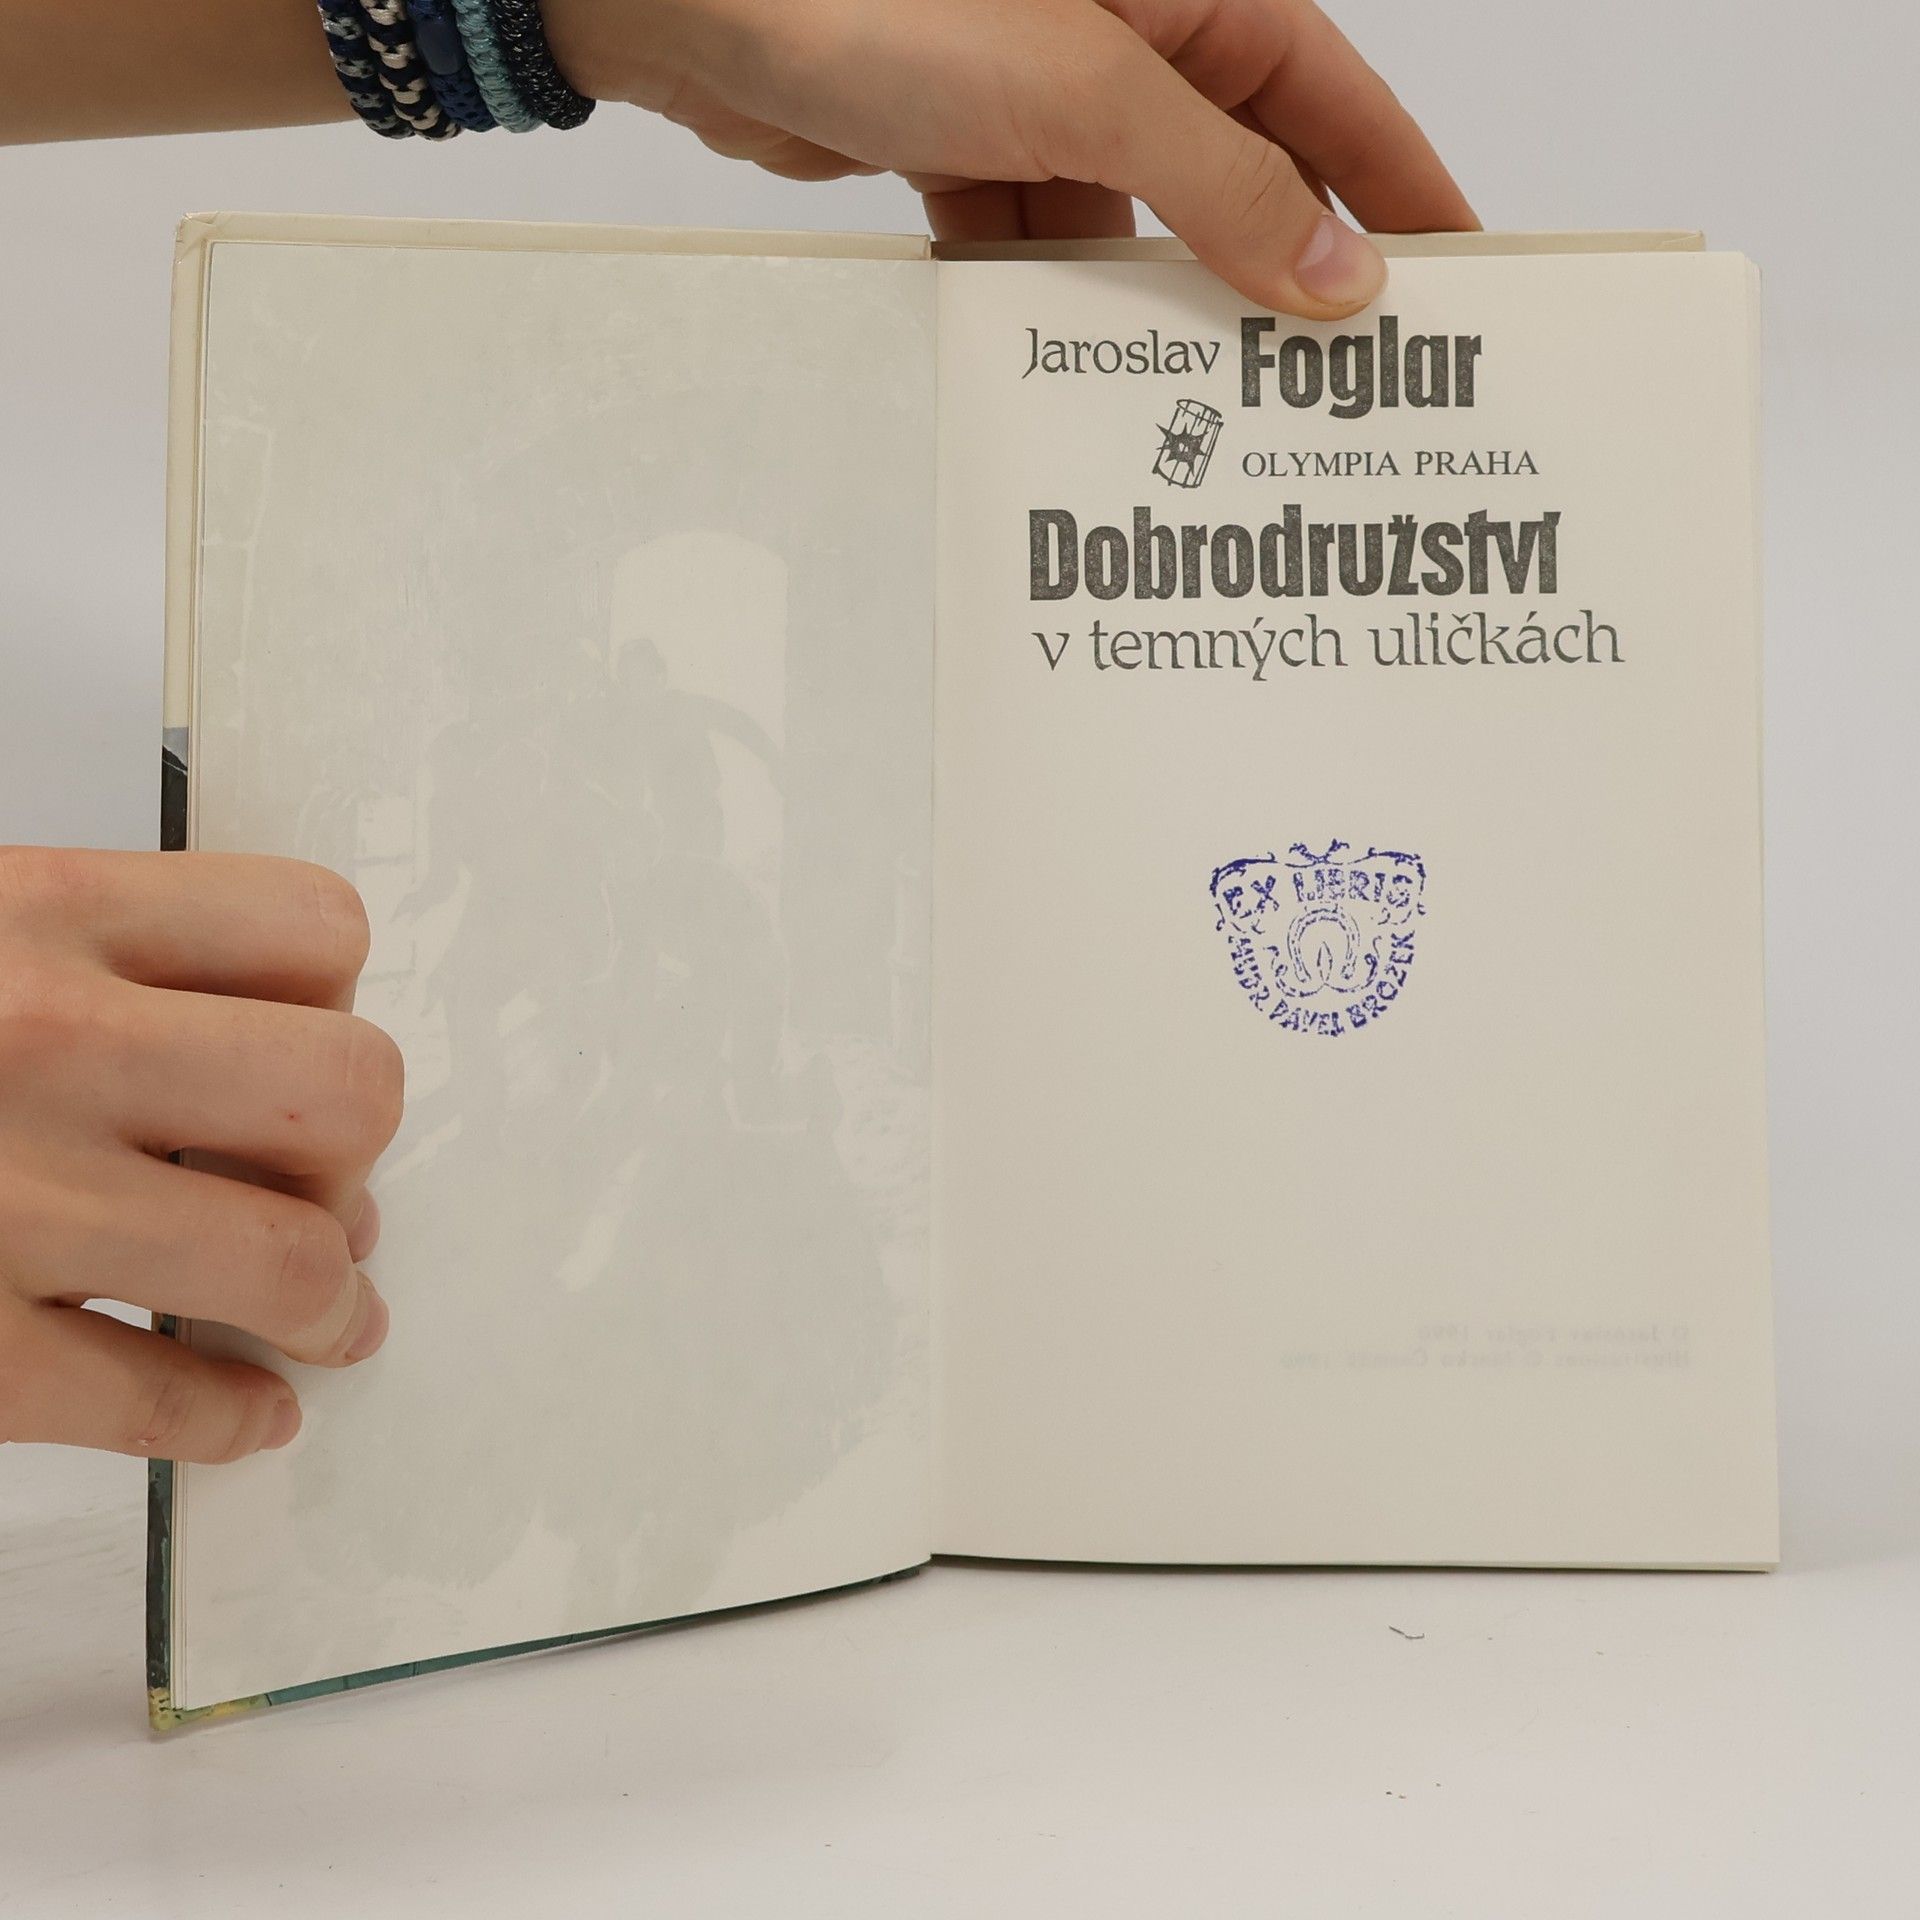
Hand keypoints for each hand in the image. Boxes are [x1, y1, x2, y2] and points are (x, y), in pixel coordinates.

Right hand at [0, 848, 401, 1462]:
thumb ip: (87, 961)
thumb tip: (244, 1052)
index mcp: (38, 914)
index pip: (310, 928)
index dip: (331, 998)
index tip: (311, 1042)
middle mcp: (39, 1043)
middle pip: (344, 1091)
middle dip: (351, 1157)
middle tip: (328, 1192)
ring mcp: (5, 1204)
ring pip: (286, 1259)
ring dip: (329, 1307)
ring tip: (331, 1318)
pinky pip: (157, 1403)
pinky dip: (226, 1421)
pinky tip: (244, 1412)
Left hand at [548, 0, 1475, 316]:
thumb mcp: (1089, 89)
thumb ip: (1222, 185)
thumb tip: (1338, 272)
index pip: (1328, 99)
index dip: (1396, 189)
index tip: (1456, 275)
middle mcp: (1120, 38)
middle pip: (1230, 175)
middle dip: (1267, 276)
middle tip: (1323, 385)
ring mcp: (1032, 94)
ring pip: (1126, 226)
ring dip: (1144, 310)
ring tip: (1188, 408)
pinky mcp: (954, 144)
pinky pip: (1030, 243)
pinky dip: (1041, 303)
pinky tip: (1058, 368)